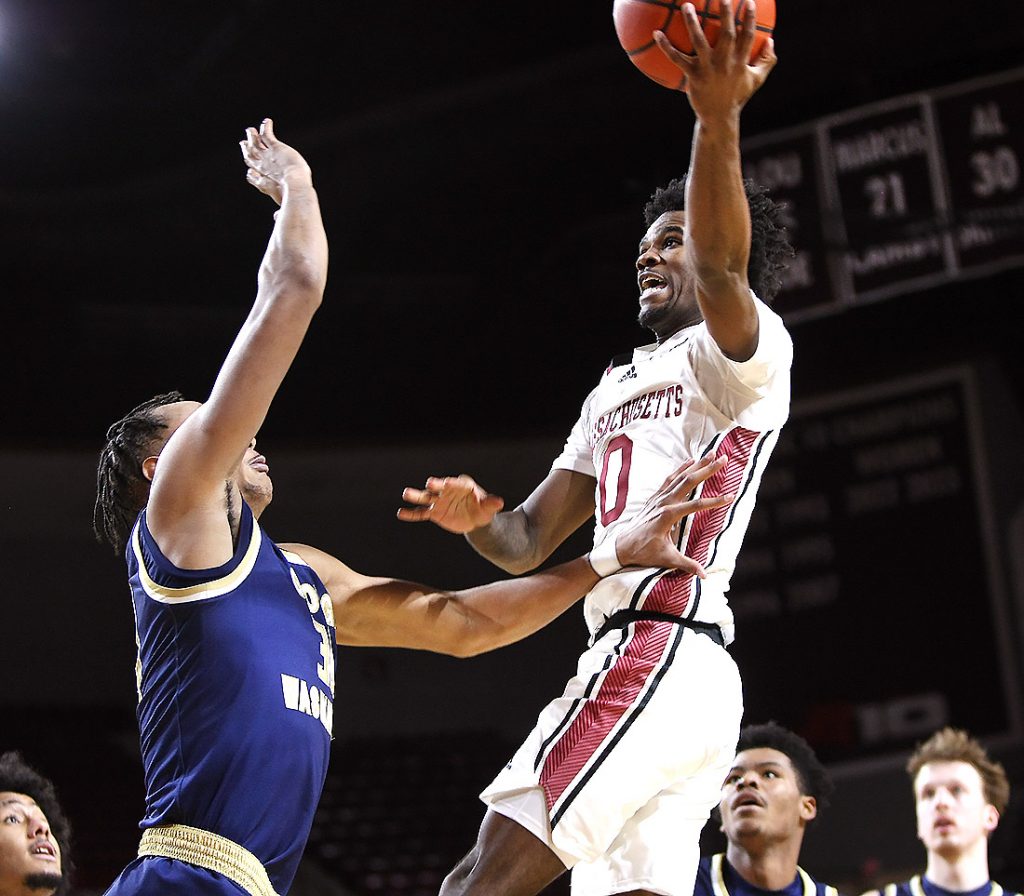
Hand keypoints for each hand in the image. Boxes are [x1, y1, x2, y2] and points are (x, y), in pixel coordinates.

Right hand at [239, 118, 311, 205]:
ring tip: (250, 130)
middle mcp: (263, 170)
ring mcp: (267, 158)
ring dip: (252, 137)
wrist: (295, 187)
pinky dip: (266, 128)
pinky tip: (267, 121)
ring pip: (256, 144)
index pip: (254, 178)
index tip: (249, 173)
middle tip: (243, 144)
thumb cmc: (292, 199)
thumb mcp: (285, 206)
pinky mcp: (275, 148)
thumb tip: (275, 217)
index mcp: (265, 185)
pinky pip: (268, 136)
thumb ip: (280, 212)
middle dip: (247, 151)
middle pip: (251, 158)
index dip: (251, 174)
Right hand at [397, 474, 505, 533]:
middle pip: (438, 487)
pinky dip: (411, 514)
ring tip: (406, 493)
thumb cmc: (483, 509)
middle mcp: (447, 491)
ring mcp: (439, 501)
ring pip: (426, 498)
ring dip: (416, 496)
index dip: (450, 483)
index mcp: (461, 485)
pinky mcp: (434, 512)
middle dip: (434, 485)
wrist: (476, 520)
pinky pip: (421, 513)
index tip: (445, 483)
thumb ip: (491, 504)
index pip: (455, 483)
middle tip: (429, 483)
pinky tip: (401, 513)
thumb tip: (499, 502)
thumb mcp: (489, 507)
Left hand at [611, 455, 733, 577]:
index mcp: (667, 516)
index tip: (730, 497)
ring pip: (680, 476)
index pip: (695, 505)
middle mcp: (663, 502)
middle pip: (689, 482)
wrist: (622, 546)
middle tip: (724, 459)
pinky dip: (681, 469)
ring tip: (711, 454)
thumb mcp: (666, 559)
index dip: (713, 501)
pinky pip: (670, 479)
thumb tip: (705, 575)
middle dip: (707, 469)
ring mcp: (658, 498)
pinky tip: (690, 461)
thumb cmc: (644, 553)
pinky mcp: (655, 498)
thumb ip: (687, 565)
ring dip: (696, 465)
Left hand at [653, 0, 775, 110]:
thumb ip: (767, 60)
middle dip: (726, 15)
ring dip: (692, 22)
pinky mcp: (692, 76)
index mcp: (741, 62)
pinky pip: (677, 58)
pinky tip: (656, 33)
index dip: (749, 19)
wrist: (719, 118)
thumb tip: (772, 40)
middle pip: (726, 35)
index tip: (750, 2)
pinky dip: (666, 46)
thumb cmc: (736, 96)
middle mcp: (725, 63)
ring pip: (699, 42)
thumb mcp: (756, 80)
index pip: (747, 36)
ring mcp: (708, 69)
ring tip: (687, 5)